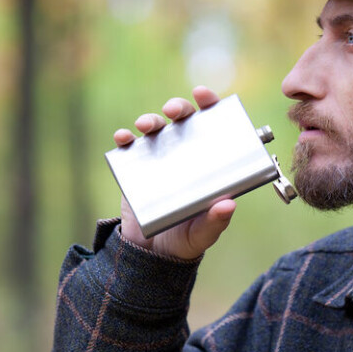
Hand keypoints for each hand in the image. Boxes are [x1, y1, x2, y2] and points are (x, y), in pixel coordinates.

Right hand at [113, 86, 236, 259]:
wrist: (152, 255)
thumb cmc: (186, 239)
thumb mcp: (204, 233)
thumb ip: (216, 221)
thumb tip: (229, 205)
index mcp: (207, 160)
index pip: (211, 124)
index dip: (208, 104)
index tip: (202, 96)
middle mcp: (184, 153)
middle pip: (182, 120)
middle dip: (178, 107)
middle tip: (174, 110)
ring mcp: (159, 158)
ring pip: (155, 128)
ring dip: (150, 120)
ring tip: (146, 125)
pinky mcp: (135, 168)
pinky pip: (128, 147)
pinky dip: (124, 138)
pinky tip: (123, 138)